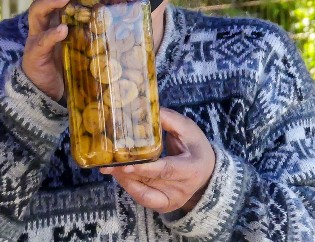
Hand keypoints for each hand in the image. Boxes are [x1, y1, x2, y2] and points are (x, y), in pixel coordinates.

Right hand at [22, 0, 103, 99]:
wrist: (46, 92)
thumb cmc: (67, 62)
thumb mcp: (84, 40)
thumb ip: (96, 27)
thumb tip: (126, 15)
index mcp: (57, 14)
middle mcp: (44, 21)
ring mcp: (36, 36)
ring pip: (36, 11)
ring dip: (51, 1)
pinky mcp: (34, 55)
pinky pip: (40, 42)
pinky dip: (51, 35)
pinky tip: (63, 30)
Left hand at [100, 108, 215, 213]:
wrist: (207, 172)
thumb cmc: (196, 147)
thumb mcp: (188, 129)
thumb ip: (168, 120)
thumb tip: (142, 108)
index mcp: (191, 168)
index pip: (166, 170)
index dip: (145, 168)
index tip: (125, 164)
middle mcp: (183, 188)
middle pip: (150, 181)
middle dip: (126, 172)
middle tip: (107, 163)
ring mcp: (173, 199)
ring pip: (143, 190)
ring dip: (124, 178)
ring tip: (109, 166)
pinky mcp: (165, 205)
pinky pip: (143, 198)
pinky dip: (129, 187)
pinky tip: (120, 175)